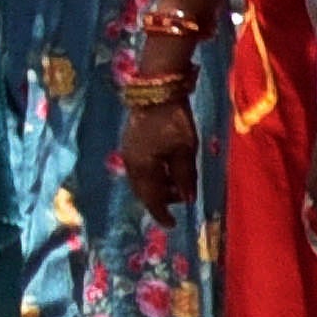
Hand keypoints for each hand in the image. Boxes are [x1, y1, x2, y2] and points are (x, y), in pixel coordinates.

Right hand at [117, 79, 202, 214]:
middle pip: (144, 190)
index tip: (173, 224)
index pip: (151, 198)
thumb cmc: (173, 122)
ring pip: (142, 179)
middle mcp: (131, 163)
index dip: (162, 213)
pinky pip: (141, 168)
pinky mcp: (132, 143)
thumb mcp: (185, 151)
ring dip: (158, 186)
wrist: (156, 91)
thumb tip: (187, 199)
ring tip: (177, 184)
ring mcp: (129, 152)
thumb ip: (184, 176)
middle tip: (180, 200)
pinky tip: (166, 170)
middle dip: (161, 199)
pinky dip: (154, 175)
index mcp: (142, 168)